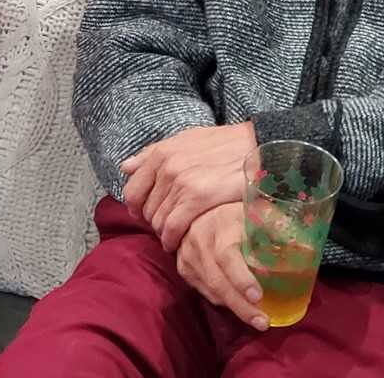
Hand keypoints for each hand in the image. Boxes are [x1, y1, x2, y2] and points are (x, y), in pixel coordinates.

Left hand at [121, 121, 256, 251]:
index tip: (148, 214)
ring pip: (158, 220)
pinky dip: (172, 239)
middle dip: (152, 221)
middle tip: (165, 227)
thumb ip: (154, 153)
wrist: (258, 148)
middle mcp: (166, 167)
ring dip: (164, 232)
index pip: (133, 190)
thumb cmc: (226, 144)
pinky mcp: (197, 199)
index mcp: (161, 153)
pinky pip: (172, 227)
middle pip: (145, 208)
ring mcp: (180, 183)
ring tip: (175, 235)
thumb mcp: (187, 139)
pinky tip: (179, 243)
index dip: (138, 207)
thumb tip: (126, 166)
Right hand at [176, 201, 266, 330]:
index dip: (241, 279)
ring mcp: (189, 256)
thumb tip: (306, 248)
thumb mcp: (255, 210)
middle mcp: (200, 241)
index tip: (258, 296)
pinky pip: (204, 291)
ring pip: (211, 290)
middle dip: (241, 306)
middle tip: (263, 322)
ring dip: (234, 307)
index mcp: (221, 224)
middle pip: (218, 281)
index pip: (227, 256)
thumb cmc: (235, 210)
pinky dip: (223, 301)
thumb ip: (277, 226)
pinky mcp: (183, 267)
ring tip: (258, 319)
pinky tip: (239, 305)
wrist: (198, 207)